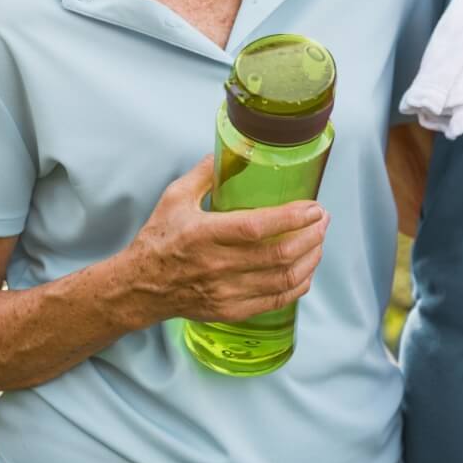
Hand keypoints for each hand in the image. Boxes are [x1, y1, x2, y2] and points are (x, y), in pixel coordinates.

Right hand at [118, 156, 329, 326]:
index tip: (313, 207)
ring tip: (319, 240)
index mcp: (204, 235)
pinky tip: (306, 269)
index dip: (291, 218)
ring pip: (283, 279)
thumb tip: (232, 152)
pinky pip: (276, 300)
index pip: (257, 228)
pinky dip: (298, 285)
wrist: (140, 287)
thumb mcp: (174, 198)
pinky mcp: (231, 310)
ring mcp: (226, 292)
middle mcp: (218, 266)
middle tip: (322, 219)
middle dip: (311, 236)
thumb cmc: (158, 240)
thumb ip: (205, 174)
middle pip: (279, 255)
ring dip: (310, 259)